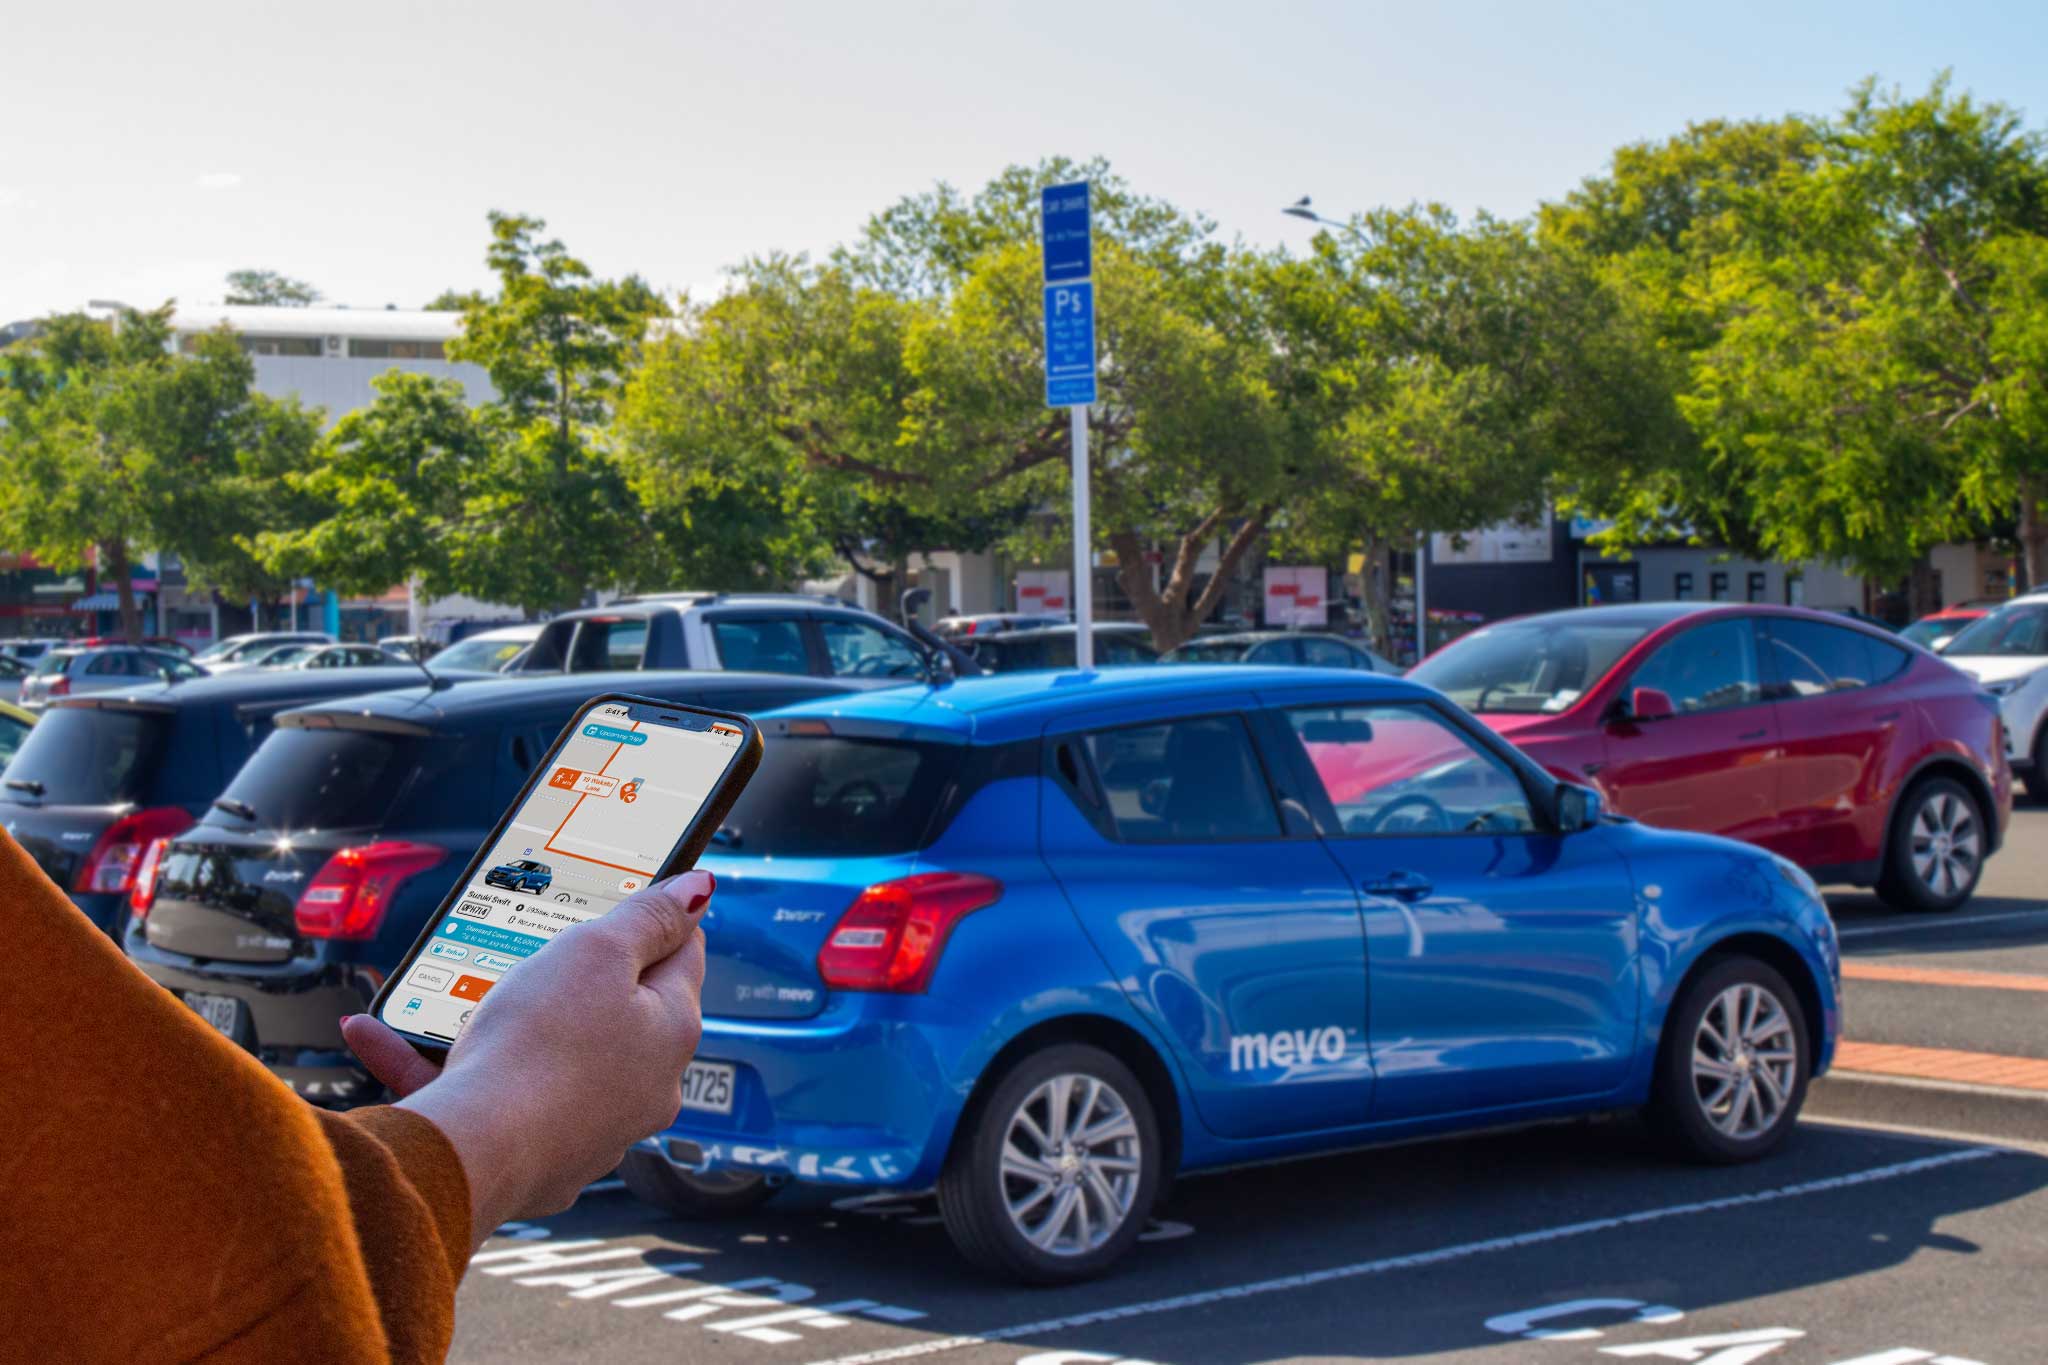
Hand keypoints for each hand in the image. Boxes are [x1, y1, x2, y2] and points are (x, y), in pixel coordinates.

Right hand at [342, 871, 711, 1248]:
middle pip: (614, 1008)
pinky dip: (438, 1064)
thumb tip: (699, 891)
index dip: (653, 922)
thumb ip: (648, 917)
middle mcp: (642, 1086)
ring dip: (489, 1018)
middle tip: (527, 948)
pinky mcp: (532, 1156)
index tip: (621, 904)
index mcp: (671, 1032)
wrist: (475, 1155)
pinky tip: (376, 1033)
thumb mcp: (597, 951)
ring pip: (541, 1052)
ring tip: (440, 987)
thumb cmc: (540, 1046)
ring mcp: (588, 1126)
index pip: (680, 958)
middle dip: (566, 976)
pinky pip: (487, 1095)